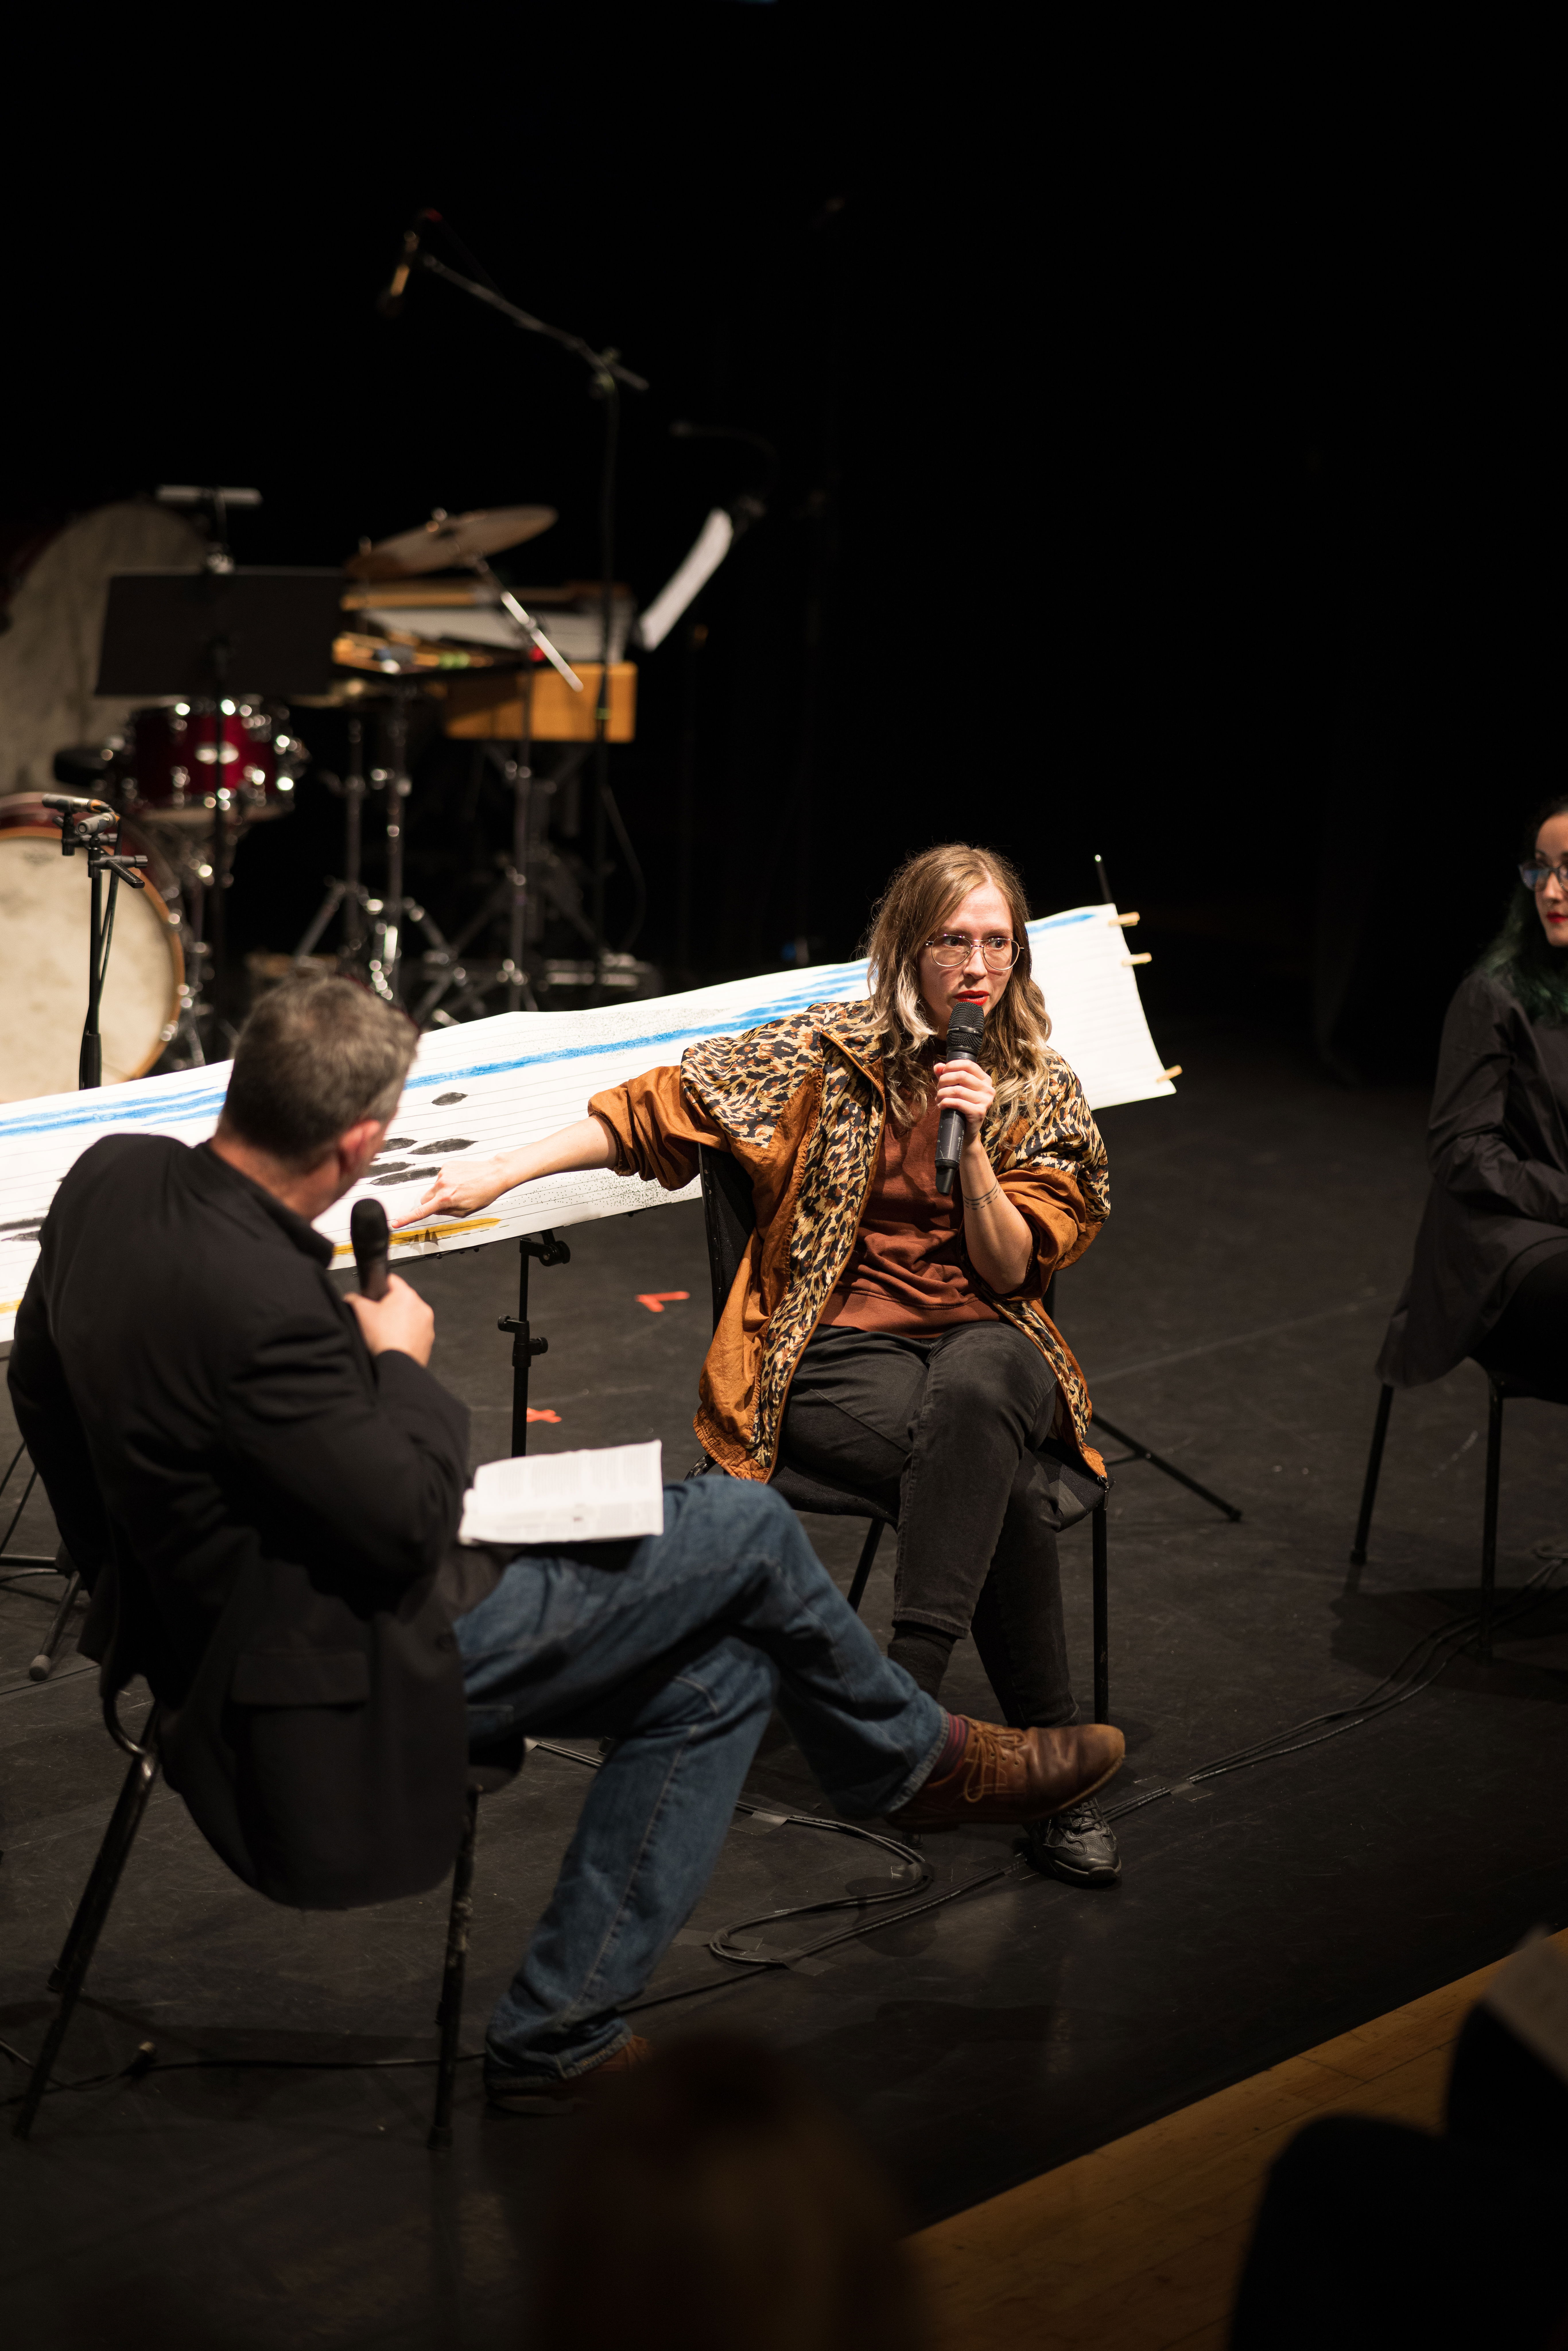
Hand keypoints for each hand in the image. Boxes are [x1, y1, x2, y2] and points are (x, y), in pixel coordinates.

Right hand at [346, 1274, 434, 1365]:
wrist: (396, 1364)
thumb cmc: (383, 1338)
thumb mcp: (361, 1313)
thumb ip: (354, 1299)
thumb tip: (351, 1297)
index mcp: (407, 1295)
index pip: (391, 1280)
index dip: (378, 1285)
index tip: (373, 1294)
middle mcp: (421, 1307)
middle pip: (400, 1301)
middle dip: (388, 1307)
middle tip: (376, 1318)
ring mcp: (426, 1325)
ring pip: (408, 1317)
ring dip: (398, 1322)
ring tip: (384, 1333)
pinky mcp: (427, 1340)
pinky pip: (414, 1333)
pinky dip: (405, 1335)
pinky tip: (393, 1342)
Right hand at [391, 1153, 518, 1228]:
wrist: (494, 1174)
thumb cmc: (484, 1193)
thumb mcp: (465, 1211)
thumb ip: (447, 1212)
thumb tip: (435, 1210)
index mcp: (446, 1199)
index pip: (422, 1211)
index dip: (407, 1218)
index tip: (396, 1223)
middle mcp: (442, 1185)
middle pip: (424, 1199)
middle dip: (431, 1203)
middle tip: (446, 1204)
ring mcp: (443, 1173)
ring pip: (433, 1188)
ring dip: (442, 1191)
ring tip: (460, 1189)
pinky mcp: (447, 1165)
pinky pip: (441, 1178)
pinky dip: (447, 1181)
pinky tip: (461, 1181)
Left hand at [933, 1056, 995, 1145]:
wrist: (965, 1132)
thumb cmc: (960, 1108)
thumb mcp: (954, 1088)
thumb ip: (947, 1075)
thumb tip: (938, 1066)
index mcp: (985, 1080)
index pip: (968, 1064)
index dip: (952, 1066)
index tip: (941, 1073)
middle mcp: (988, 1089)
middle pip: (961, 1076)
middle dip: (944, 1081)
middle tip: (938, 1089)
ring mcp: (986, 1101)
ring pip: (957, 1090)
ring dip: (942, 1094)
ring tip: (938, 1099)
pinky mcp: (979, 1112)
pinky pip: (958, 1103)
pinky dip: (945, 1103)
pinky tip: (941, 1106)